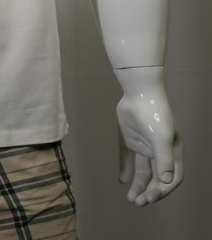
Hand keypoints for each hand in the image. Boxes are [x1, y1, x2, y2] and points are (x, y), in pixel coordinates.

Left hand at [116, 91, 182, 206]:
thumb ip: (164, 159)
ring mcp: (144, 144)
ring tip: (132, 200)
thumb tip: (166, 182)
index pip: (171, 178)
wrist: (138, 92)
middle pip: (157, 178)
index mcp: (172, 152)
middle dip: (149, 192)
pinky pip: (127, 158)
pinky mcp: (130, 138)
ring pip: (143, 171)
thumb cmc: (154, 113)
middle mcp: (159, 151)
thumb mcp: (162, 137)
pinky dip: (125, 170)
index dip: (163, 190)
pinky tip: (122, 180)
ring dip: (139, 186)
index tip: (151, 197)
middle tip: (138, 203)